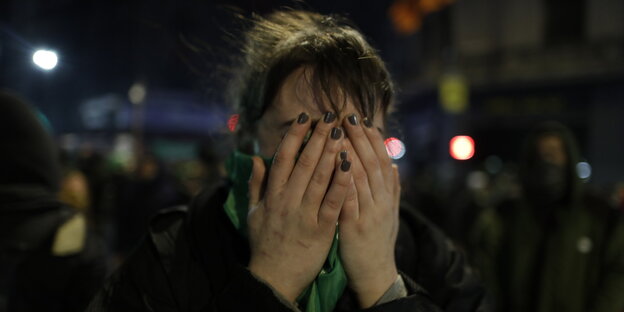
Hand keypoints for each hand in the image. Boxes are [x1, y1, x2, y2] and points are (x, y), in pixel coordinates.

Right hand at [247, 112, 352, 302]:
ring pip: (319, 178)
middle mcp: (287, 201)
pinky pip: (333, 202)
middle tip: (330, 116)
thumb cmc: (264, 243)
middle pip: (304, 162)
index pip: (283, 158)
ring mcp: (304, 215)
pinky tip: (350, 165)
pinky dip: (341, 183)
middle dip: (318, 137)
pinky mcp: (321, 230)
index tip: (305, 117)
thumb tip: (255, 158)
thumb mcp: (253, 213)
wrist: (274, 278)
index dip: (295, 136)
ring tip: (342, 132)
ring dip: (331, 153)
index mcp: (272, 195)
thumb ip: (256, 184)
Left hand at [339, 113, 400, 307]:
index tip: (361, 118)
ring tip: (339, 130)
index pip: (382, 160)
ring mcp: (369, 213)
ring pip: (362, 176)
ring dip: (351, 151)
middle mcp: (381, 200)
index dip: (372, 138)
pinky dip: (344, 179)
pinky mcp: (354, 226)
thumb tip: (395, 165)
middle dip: (360, 137)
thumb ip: (393, 189)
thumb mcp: (389, 214)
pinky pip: (349, 198)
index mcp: (388, 196)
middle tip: (347, 115)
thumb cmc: (378, 241)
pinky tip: (336, 163)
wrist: (376, 274)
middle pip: (372, 162)